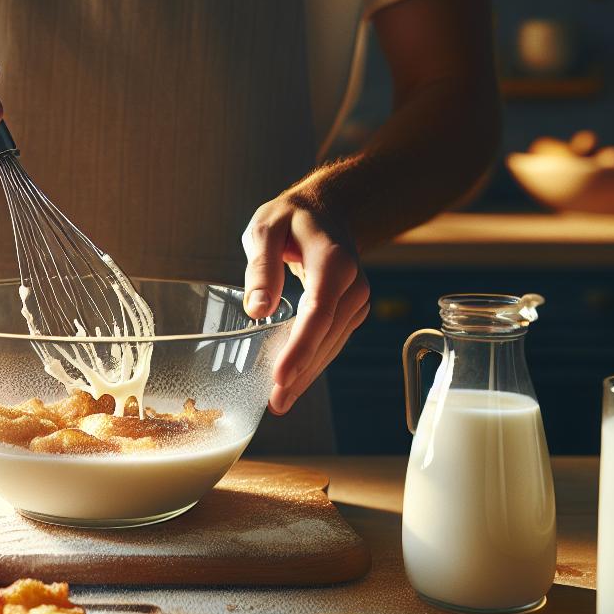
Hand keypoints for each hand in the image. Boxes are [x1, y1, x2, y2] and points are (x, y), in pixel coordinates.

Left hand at [241, 193, 370, 414]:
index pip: (319, 311)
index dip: (301, 347)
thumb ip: (261, 266)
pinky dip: (313, 362)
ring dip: (307, 374)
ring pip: (332, 344)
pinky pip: (332, 341)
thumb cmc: (291, 218)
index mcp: (333, 261)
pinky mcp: (350, 310)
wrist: (326, 211)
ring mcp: (355, 299)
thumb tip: (257, 310)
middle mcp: (353, 284)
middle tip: (275, 402)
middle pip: (327, 335)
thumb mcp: (265, 228)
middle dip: (301, 371)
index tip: (281, 376)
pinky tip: (293, 382)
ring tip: (279, 401)